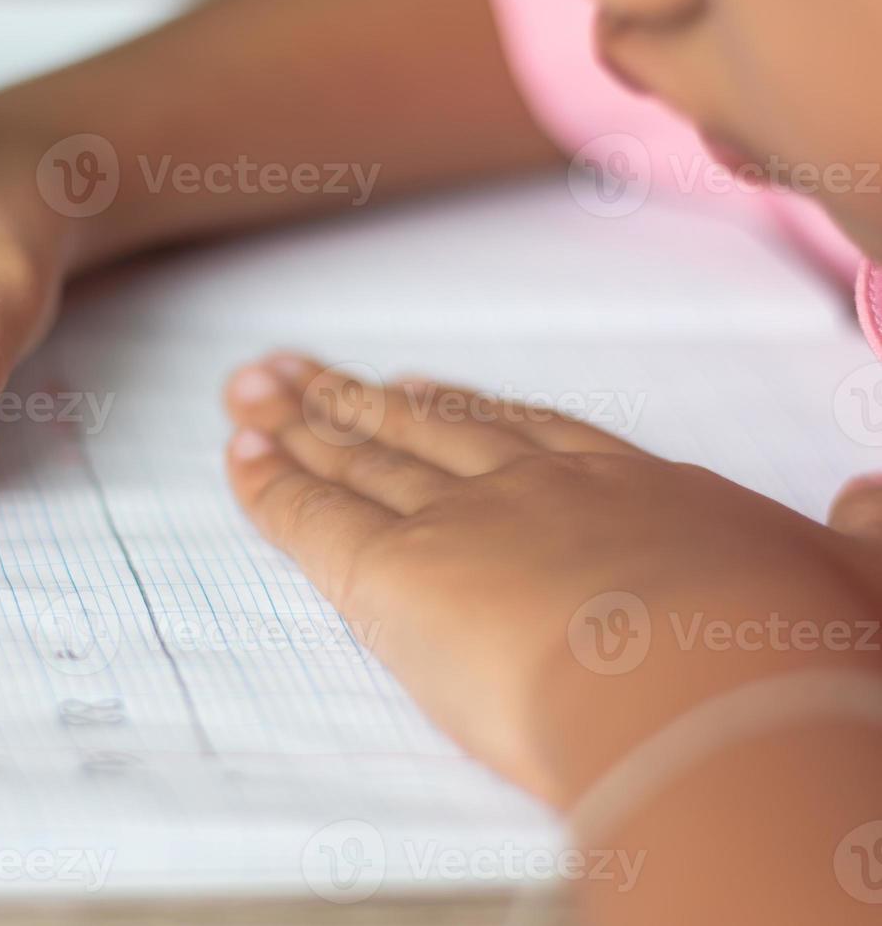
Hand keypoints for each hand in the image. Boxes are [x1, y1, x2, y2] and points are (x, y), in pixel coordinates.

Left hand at [222, 354, 881, 804]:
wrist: (713, 684)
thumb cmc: (791, 645)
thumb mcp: (857, 577)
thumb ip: (861, 536)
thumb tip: (869, 500)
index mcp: (630, 490)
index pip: (527, 437)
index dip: (467, 411)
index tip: (423, 390)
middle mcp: (535, 489)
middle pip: (427, 432)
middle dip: (362, 403)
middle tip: (307, 374)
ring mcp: (461, 522)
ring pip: (362, 461)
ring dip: (303, 423)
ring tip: (254, 389)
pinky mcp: (395, 574)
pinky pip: (314, 518)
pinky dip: (270, 483)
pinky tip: (238, 452)